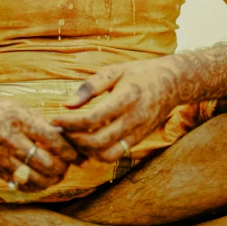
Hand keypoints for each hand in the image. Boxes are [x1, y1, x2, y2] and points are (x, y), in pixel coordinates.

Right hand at [0, 93, 77, 191]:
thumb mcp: (21, 108)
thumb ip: (42, 123)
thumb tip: (66, 136)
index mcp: (19, 120)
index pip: (51, 138)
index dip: (67, 148)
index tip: (75, 151)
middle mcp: (10, 140)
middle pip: (45, 163)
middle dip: (63, 166)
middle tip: (68, 163)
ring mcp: (3, 158)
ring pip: (35, 178)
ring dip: (52, 179)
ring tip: (58, 172)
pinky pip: (22, 185)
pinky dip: (37, 186)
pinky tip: (43, 179)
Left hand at [51, 59, 177, 162]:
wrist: (172, 83)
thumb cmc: (139, 73)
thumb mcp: (115, 70)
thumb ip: (91, 86)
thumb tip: (68, 103)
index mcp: (125, 98)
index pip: (93, 119)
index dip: (70, 122)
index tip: (54, 119)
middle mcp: (132, 120)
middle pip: (97, 141)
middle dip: (73, 139)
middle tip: (59, 130)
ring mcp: (136, 133)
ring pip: (106, 154)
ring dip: (85, 150)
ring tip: (71, 137)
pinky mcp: (138, 140)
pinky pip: (115, 155)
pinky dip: (97, 153)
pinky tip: (86, 142)